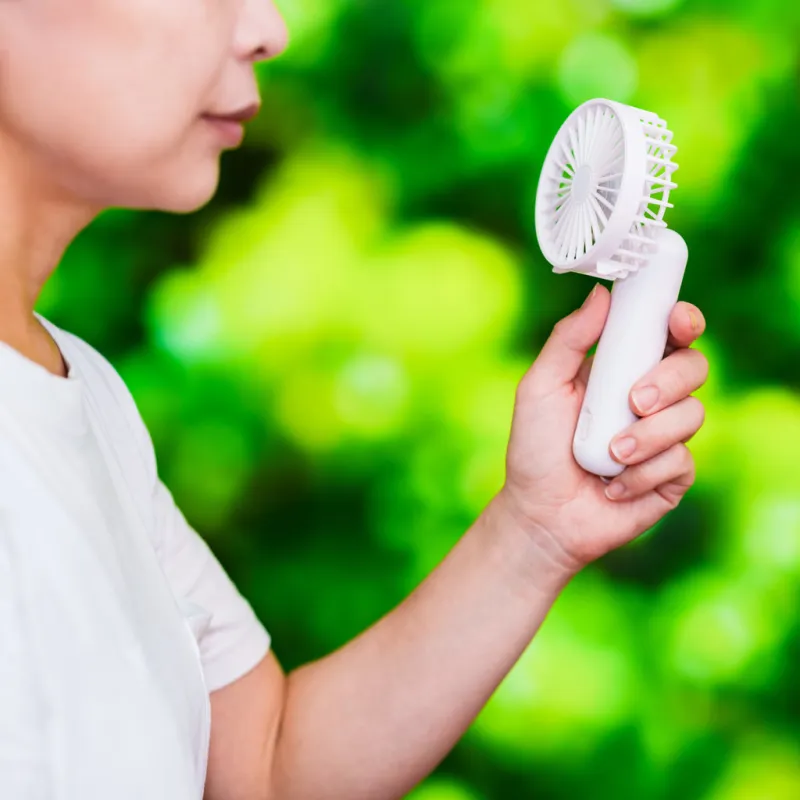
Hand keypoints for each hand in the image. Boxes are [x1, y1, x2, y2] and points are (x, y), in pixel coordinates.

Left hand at [496, 283, 706, 575]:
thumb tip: (601, 294)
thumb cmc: (536, 448)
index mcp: (623, 369)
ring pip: (692, 415)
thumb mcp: (540, 387)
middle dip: (668, 381)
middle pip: (693, 367)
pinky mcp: (673, 475)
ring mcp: (665, 436)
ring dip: (647, 436)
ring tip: (608, 454)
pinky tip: (612, 485)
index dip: (682, 320)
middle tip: (633, 401)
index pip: (667, 333)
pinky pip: (681, 461)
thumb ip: (568, 340)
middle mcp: (651, 398)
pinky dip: (642, 474)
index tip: (678, 320)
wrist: (541, 514)